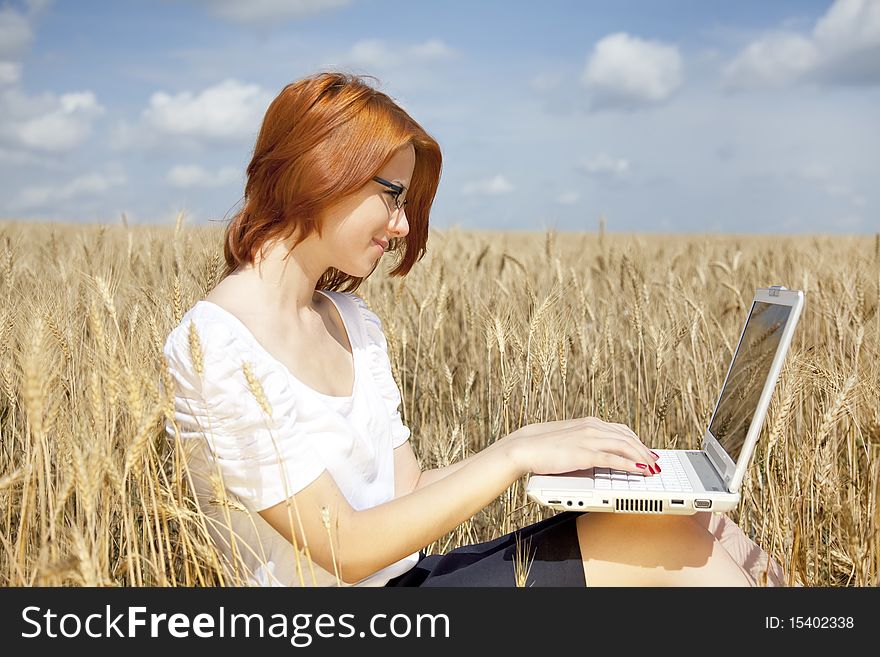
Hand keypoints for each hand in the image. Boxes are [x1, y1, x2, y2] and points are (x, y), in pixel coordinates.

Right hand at [503, 416, 658, 477]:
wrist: (524, 447)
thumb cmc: (542, 446)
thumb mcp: (569, 440)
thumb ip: (585, 443)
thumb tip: (597, 454)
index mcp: (589, 423)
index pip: (621, 430)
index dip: (638, 442)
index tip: (647, 452)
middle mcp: (592, 427)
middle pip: (628, 438)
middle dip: (645, 451)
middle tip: (656, 463)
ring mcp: (589, 439)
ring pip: (625, 446)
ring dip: (642, 458)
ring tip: (652, 469)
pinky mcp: (584, 454)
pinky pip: (613, 459)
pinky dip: (630, 464)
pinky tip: (639, 470)